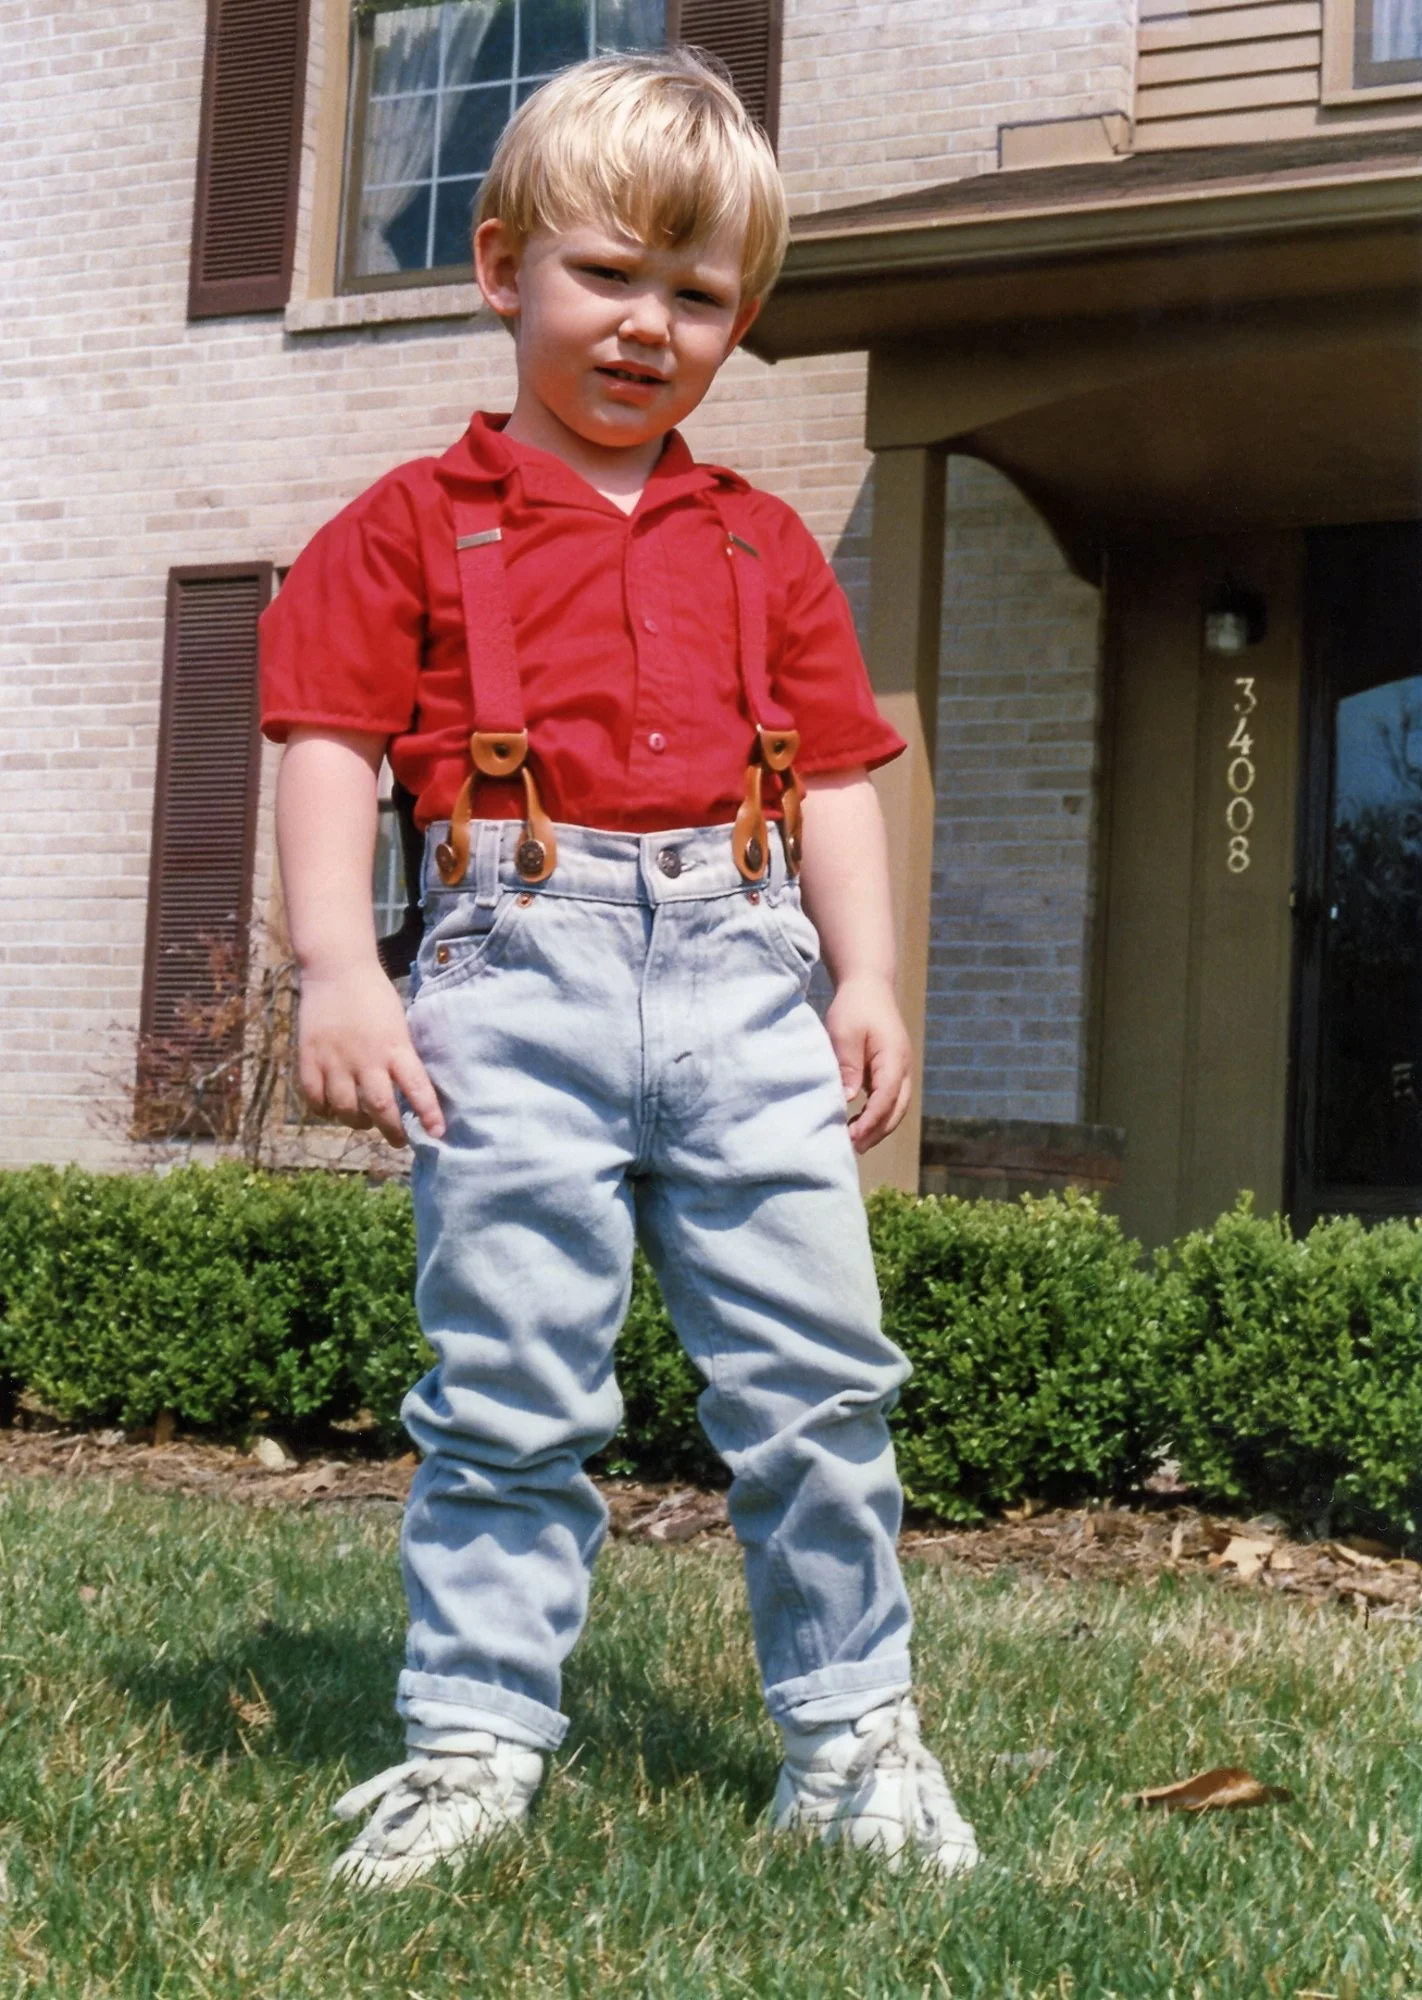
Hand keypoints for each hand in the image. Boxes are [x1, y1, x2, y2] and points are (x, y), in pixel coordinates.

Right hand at [296, 961, 444, 1147]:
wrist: (336, 970)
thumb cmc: (374, 996)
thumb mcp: (399, 1024)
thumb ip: (402, 1056)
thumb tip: (411, 1091)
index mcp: (395, 1046)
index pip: (417, 1087)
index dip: (428, 1113)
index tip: (437, 1133)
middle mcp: (367, 1058)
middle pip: (381, 1107)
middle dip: (392, 1131)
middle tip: (398, 1140)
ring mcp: (335, 1061)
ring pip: (347, 1110)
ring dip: (358, 1122)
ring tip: (364, 1121)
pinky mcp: (309, 1060)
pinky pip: (316, 1100)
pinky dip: (325, 1111)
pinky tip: (333, 1108)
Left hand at [824, 973, 912, 1152]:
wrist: (869, 987)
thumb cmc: (855, 1007)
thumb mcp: (845, 1033)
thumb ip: (848, 1065)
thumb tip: (848, 1098)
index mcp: (894, 1058)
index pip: (887, 1097)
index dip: (871, 1120)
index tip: (852, 1137)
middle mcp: (903, 1068)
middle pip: (896, 1109)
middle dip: (877, 1131)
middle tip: (853, 1148)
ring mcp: (900, 1071)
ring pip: (896, 1108)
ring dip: (878, 1127)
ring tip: (854, 1142)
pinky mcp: (891, 1072)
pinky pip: (889, 1100)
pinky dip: (877, 1116)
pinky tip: (856, 1124)